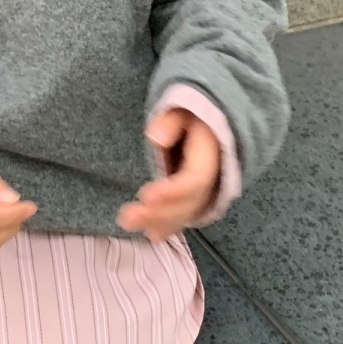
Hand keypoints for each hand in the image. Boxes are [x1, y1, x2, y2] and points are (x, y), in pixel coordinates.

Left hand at [117, 108, 220, 240]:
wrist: (215, 126)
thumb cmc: (195, 116)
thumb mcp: (184, 110)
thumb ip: (171, 122)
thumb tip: (155, 136)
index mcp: (211, 156)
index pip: (194, 180)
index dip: (172, 191)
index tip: (145, 195)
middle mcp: (213, 179)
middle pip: (187, 202)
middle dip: (158, 212)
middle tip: (127, 216)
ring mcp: (207, 191)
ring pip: (186, 213)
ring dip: (158, 222)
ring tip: (129, 224)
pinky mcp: (198, 197)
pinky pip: (186, 215)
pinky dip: (170, 225)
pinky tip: (151, 233)